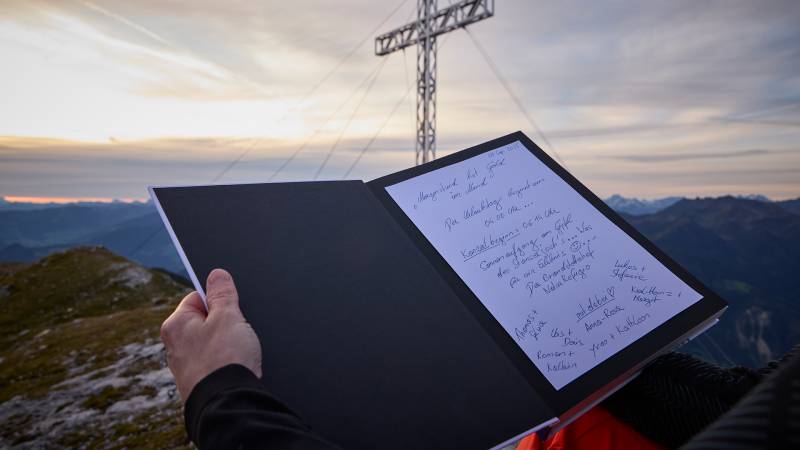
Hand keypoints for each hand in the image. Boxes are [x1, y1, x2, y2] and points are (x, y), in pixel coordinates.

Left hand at [160, 268, 261, 402]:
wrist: (228, 403)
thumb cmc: (224, 358)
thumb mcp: (228, 316)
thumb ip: (222, 293)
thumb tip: (216, 274)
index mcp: (175, 325)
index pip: (198, 298)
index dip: (219, 300)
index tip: (233, 307)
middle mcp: (175, 346)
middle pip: (206, 321)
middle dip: (225, 323)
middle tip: (239, 330)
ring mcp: (186, 367)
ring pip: (214, 344)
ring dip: (229, 344)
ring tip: (240, 351)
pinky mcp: (199, 383)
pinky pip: (217, 363)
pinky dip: (228, 363)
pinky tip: (238, 366)